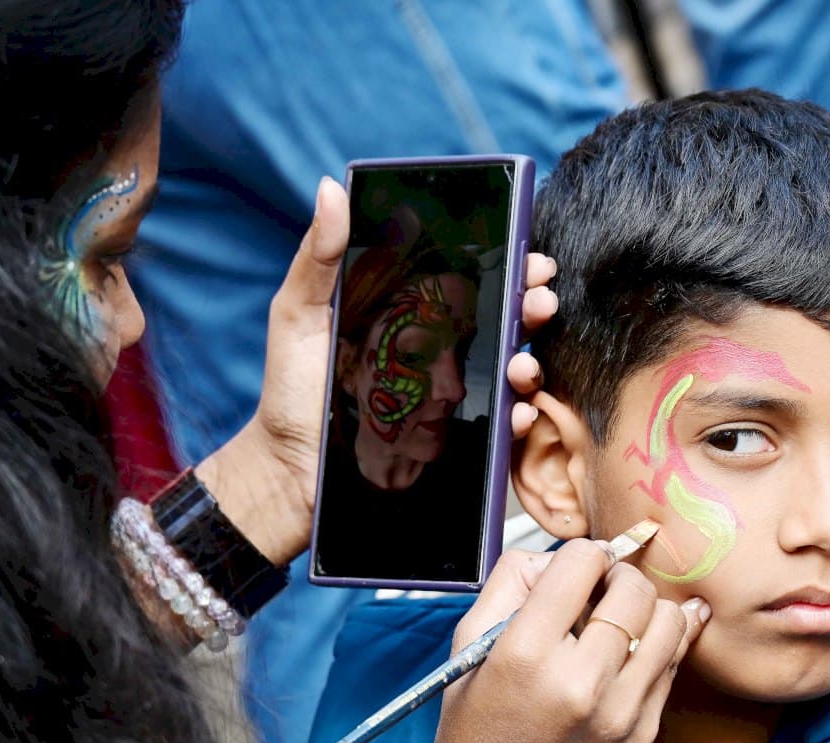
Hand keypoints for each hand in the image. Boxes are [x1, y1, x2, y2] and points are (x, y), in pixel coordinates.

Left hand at [196, 177, 561, 563]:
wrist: (289, 468)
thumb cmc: (291, 387)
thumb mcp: (298, 313)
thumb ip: (319, 256)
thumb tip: (330, 187)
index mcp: (410, 313)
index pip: (469, 280)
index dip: (505, 263)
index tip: (527, 253)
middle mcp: (438, 350)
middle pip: (501, 318)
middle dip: (531, 303)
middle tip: (540, 296)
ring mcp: (449, 395)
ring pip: (509, 369)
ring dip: (529, 360)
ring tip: (520, 362)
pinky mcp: (451, 438)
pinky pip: (497, 425)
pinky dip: (518, 416)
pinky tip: (516, 410)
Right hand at [422, 540, 709, 742]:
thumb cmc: (478, 728)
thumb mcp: (469, 645)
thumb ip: (511, 583)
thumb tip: (560, 557)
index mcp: (526, 653)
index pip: (582, 561)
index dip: (580, 556)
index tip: (576, 570)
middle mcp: (578, 682)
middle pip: (633, 586)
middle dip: (617, 576)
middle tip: (600, 591)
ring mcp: (619, 711)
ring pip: (669, 619)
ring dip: (646, 608)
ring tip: (620, 620)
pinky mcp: (643, 732)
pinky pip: (674, 663)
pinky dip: (657, 644)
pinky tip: (636, 644)